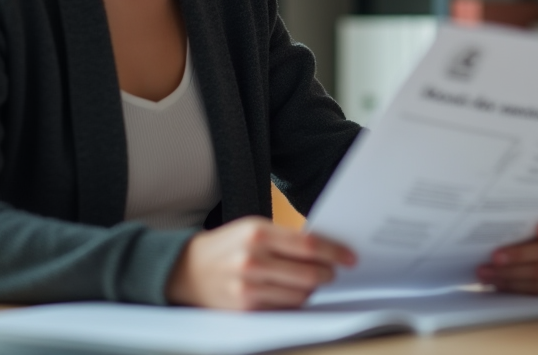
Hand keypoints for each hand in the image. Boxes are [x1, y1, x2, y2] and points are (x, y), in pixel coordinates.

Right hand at [166, 216, 355, 309]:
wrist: (186, 269)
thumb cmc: (228, 245)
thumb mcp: (253, 228)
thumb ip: (286, 238)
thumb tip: (325, 248)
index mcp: (257, 233)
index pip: (308, 245)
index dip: (334, 252)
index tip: (350, 257)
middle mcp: (252, 260)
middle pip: (308, 274)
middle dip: (328, 274)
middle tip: (334, 272)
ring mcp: (248, 288)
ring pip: (300, 295)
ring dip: (313, 290)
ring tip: (313, 281)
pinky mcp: (245, 310)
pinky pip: (284, 308)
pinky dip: (295, 301)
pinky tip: (294, 292)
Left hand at [476, 216, 537, 293]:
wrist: (514, 245)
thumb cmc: (517, 226)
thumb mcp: (519, 218)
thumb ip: (517, 216)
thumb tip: (496, 214)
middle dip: (519, 255)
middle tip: (496, 255)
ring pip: (536, 273)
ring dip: (508, 272)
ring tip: (485, 270)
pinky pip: (528, 288)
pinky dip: (507, 283)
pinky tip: (491, 278)